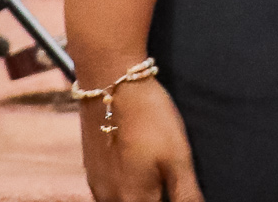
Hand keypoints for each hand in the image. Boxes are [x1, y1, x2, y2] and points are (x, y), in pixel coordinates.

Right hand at [79, 76, 202, 201]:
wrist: (111, 87)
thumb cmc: (151, 121)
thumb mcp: (178, 158)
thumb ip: (185, 194)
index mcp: (134, 200)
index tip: (178, 193)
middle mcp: (110, 200)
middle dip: (156, 199)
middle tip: (172, 189)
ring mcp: (97, 187)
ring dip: (140, 197)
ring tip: (157, 184)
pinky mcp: (91, 173)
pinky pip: (108, 196)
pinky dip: (126, 193)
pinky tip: (137, 177)